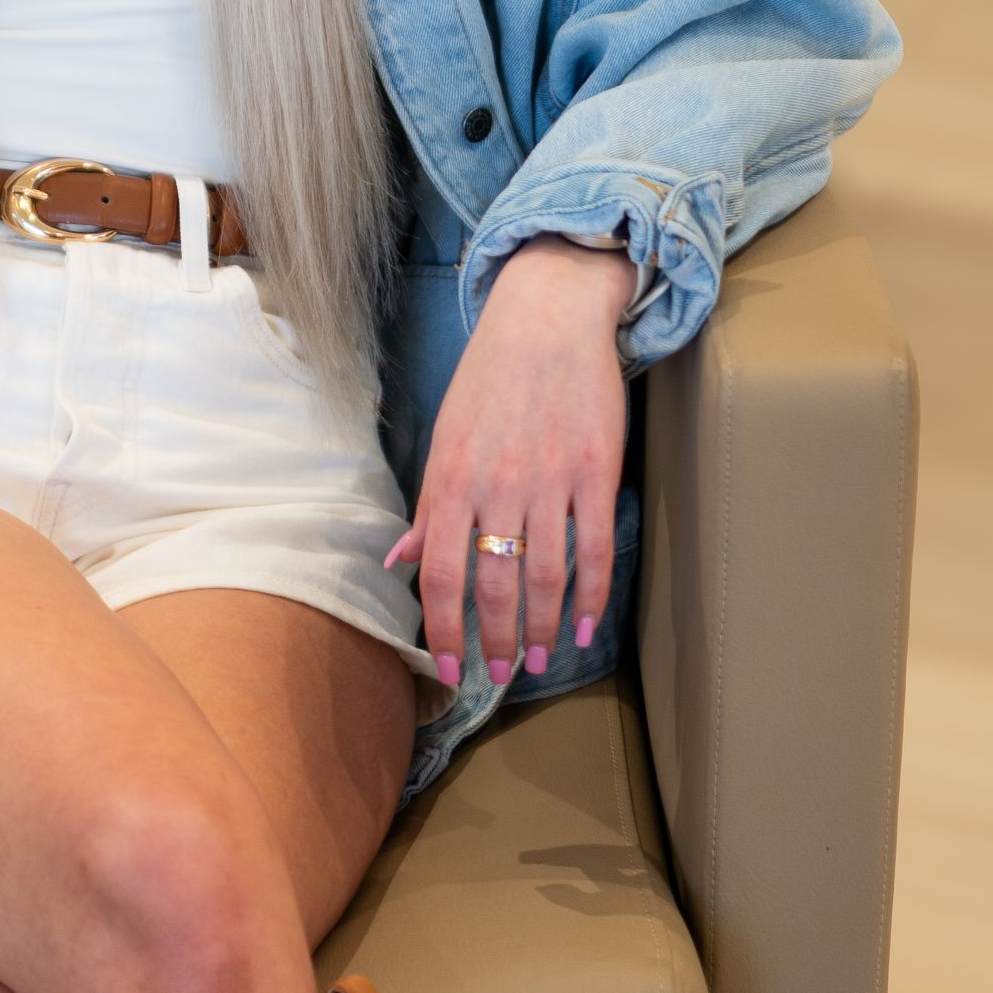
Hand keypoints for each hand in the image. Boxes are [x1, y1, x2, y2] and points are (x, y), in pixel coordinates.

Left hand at [384, 234, 630, 688]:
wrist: (548, 317)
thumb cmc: (489, 379)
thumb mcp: (443, 437)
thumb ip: (426, 505)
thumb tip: (396, 561)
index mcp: (450, 478)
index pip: (440, 573)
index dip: (441, 630)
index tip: (445, 670)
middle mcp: (496, 486)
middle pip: (494, 585)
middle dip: (496, 641)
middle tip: (501, 676)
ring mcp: (549, 481)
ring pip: (546, 577)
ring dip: (544, 629)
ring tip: (540, 660)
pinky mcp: (595, 472)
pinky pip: (594, 549)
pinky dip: (592, 597)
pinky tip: (587, 627)